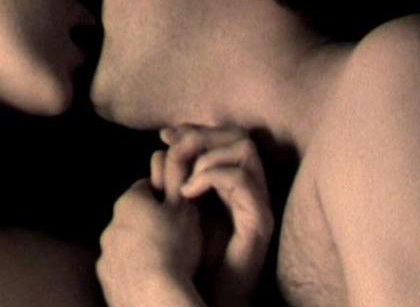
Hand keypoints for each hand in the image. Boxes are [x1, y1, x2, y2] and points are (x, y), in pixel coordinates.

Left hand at [97, 179, 205, 306]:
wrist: (154, 296)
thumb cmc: (173, 248)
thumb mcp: (182, 206)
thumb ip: (176, 176)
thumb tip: (173, 147)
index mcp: (129, 202)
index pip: (146, 188)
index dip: (164, 195)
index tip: (177, 207)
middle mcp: (111, 225)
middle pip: (133, 216)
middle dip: (151, 222)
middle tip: (176, 235)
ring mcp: (105, 253)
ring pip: (126, 242)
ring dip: (141, 246)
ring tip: (165, 260)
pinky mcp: (105, 278)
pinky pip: (121, 267)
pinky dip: (133, 268)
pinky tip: (151, 277)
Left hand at [158, 125, 273, 306]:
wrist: (203, 296)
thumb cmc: (189, 259)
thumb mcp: (175, 211)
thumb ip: (173, 180)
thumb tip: (160, 147)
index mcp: (230, 182)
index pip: (223, 134)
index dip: (194, 128)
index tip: (165, 135)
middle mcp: (249, 186)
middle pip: (237, 135)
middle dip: (201, 134)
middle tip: (173, 145)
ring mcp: (257, 201)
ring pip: (245, 149)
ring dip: (207, 155)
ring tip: (182, 178)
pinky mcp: (259, 219)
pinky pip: (242, 179)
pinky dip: (212, 176)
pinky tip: (188, 192)